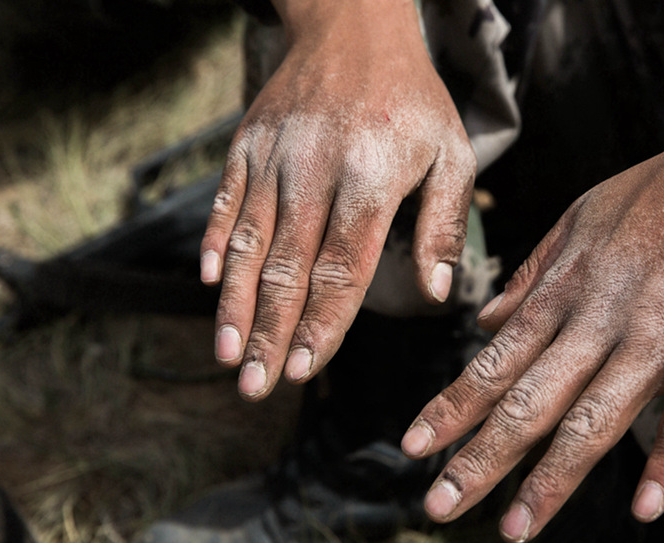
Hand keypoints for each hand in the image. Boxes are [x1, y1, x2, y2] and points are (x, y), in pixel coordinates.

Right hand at [200, 0, 475, 398]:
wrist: (354, 29)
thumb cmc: (412, 100)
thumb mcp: (452, 154)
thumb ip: (443, 225)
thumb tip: (437, 293)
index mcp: (372, 177)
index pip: (343, 267)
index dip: (322, 323)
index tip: (306, 369)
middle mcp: (316, 169)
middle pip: (288, 267)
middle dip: (271, 333)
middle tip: (257, 386)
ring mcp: (274, 156)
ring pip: (250, 243)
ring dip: (236, 304)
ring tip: (228, 355)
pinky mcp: (247, 144)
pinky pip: (226, 201)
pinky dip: (216, 244)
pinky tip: (210, 285)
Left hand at [401, 98, 663, 542]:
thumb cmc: (652, 195)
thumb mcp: (575, 222)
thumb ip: (529, 275)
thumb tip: (483, 320)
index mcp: (561, 291)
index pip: (494, 362)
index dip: (452, 407)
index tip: (414, 446)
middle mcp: (596, 318)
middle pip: (529, 399)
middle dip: (481, 456)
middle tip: (440, 504)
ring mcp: (656, 331)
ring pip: (595, 414)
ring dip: (554, 476)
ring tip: (517, 525)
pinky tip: (647, 505)